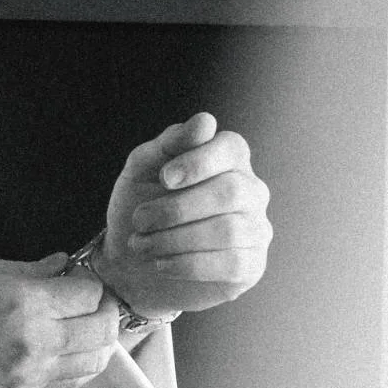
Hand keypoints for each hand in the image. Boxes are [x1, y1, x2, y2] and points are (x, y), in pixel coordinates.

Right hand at [0, 250, 119, 387]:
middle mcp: (35, 342)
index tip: (77, 276)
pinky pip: (69, 381)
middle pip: (102, 330)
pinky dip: (80, 364)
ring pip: (93, 362)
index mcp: (22, 303)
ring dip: (98, 340)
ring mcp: (30, 374)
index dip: (89, 281)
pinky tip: (67, 347)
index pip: (88, 294)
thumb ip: (22, 268)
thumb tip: (59, 265)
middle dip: (104, 309)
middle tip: (89, 298)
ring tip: (84, 324)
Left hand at [99, 111, 270, 316]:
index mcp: (228, 159)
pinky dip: (188, 264)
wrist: (131, 263)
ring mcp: (256, 229)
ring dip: (175, 239)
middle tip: (140, 220)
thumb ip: (170, 143)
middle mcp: (250, 190)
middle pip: (230, 191)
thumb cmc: (140, 206)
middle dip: (176, 209)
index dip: (198, 162)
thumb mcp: (142, 169)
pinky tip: (162, 263)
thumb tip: (206, 121)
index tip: (164, 179)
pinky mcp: (251, 265)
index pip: (231, 147)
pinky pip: (231, 263)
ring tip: (143, 245)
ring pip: (229, 231)